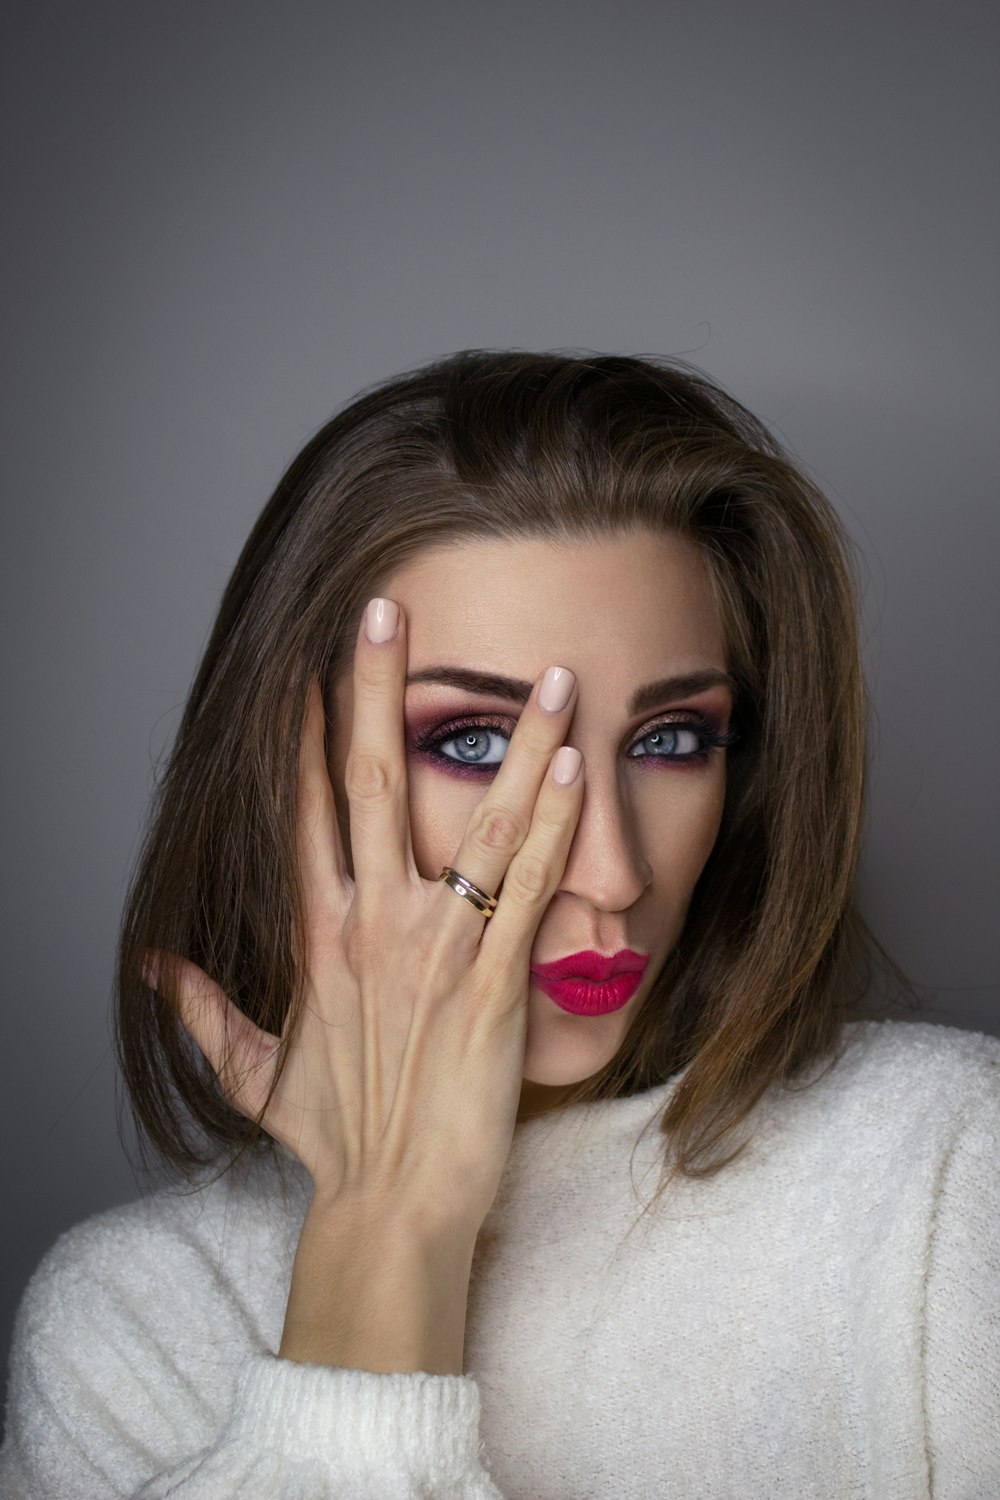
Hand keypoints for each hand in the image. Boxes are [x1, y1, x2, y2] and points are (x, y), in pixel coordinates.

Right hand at [149, 597, 582, 1237]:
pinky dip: (557, 823)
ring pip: (476, 819)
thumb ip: (206, 1010)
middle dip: (376, 689)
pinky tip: (578, 765)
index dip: (299, 729)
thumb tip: (159, 968)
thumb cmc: (335, 1139)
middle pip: (369, 781)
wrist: (393, 1205)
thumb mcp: (253, 1073)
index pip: (300, 809)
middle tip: (388, 609)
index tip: (307, 664)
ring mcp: (436, 947)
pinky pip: (530, 886)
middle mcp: (371, 922)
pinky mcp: (496, 982)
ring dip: (515, 741)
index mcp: (316, 934)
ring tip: (549, 675)